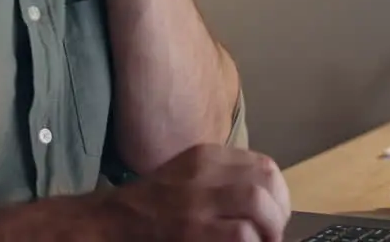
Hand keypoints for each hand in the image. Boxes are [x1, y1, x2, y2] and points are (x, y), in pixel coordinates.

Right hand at [96, 143, 291, 241]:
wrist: (110, 222)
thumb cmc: (152, 207)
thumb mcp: (187, 178)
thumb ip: (222, 181)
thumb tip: (265, 203)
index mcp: (206, 156)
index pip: (263, 166)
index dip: (278, 195)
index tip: (274, 216)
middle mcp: (203, 171)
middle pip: (266, 180)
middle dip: (279, 212)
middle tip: (272, 235)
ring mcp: (196, 200)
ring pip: (258, 203)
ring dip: (270, 229)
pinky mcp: (192, 229)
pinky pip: (242, 233)